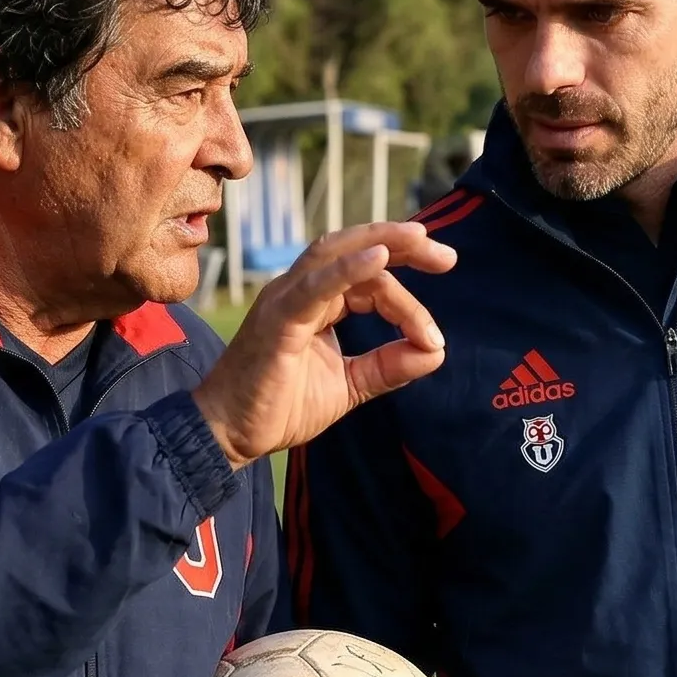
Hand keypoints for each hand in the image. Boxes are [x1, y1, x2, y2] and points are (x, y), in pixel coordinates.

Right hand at [193, 223, 454, 468]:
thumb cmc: (279, 407)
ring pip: (336, 254)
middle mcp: (299, 290)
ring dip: (380, 243)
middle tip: (447, 257)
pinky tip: (379, 259)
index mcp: (316, 302)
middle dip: (403, 246)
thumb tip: (435, 352)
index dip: (407, 298)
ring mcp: (285, 299)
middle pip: (355, 248)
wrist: (230, 435)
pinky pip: (314, 285)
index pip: (369, 281)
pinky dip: (347, 269)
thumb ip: (388, 366)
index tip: (433, 338)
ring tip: (421, 240)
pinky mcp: (277, 320)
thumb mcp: (348, 385)